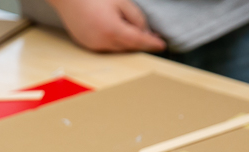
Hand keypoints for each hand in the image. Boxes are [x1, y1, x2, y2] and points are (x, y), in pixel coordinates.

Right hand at [47, 0, 165, 52]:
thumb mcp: (121, 1)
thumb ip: (135, 18)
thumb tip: (143, 32)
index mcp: (113, 31)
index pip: (138, 41)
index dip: (152, 43)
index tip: (162, 45)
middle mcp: (103, 43)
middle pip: (128, 48)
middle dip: (142, 44)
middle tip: (153, 37)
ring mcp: (93, 46)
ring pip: (117, 49)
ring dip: (128, 43)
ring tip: (136, 33)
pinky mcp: (86, 45)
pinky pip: (106, 47)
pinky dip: (115, 42)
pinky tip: (117, 33)